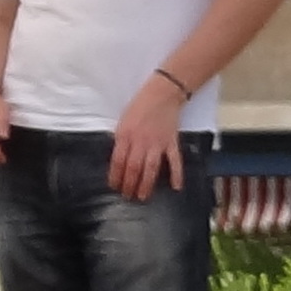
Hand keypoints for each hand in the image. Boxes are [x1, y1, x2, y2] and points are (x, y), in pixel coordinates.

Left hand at [108, 75, 188, 200]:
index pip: (118, 161)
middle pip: (133, 168)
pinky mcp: (171, 142)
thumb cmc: (139, 106)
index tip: (114, 186)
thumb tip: (117, 158)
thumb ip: (120, 140)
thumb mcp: (122, 122)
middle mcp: (140, 141)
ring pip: (150, 168)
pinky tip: (176, 187)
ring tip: (142, 196)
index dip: (116, 176)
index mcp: (125, 135)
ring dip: (146, 184)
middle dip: (129, 184)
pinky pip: (174, 161)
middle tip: (127, 196)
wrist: (161, 94)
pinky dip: (176, 174)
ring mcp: (157, 143)